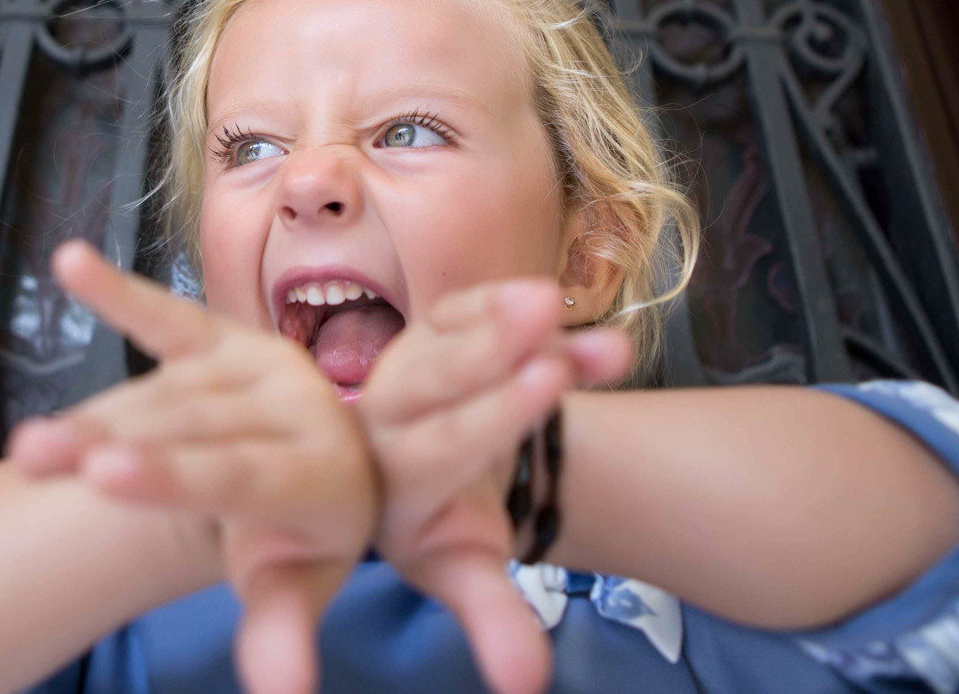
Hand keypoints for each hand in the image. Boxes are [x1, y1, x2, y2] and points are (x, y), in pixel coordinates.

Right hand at [7, 241, 377, 693]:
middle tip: (34, 458)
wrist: (331, 467)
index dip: (170, 472)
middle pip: (186, 429)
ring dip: (90, 416)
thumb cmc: (298, 540)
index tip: (106, 472)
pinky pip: (168, 315)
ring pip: (162, 391)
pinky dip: (118, 293)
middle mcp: (291, 408)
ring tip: (27, 448)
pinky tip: (71, 264)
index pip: (235, 472)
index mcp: (315, 473)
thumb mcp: (294, 589)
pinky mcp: (224, 338)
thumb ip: (282, 634)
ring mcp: (256, 365)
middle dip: (104, 444)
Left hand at [357, 280, 631, 693]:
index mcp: (392, 475)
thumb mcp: (465, 574)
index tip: (548, 379)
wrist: (429, 484)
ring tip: (555, 303)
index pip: (445, 439)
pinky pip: (467, 306)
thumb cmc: (447, 534)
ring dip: (504, 315)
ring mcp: (407, 364)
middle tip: (545, 326)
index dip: (498, 408)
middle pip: (439, 374)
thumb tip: (527, 685)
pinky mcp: (430, 329)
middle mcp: (389, 414)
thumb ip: (493, 620)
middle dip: (493, 349)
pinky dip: (512, 303)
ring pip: (450, 332)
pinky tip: (569, 308)